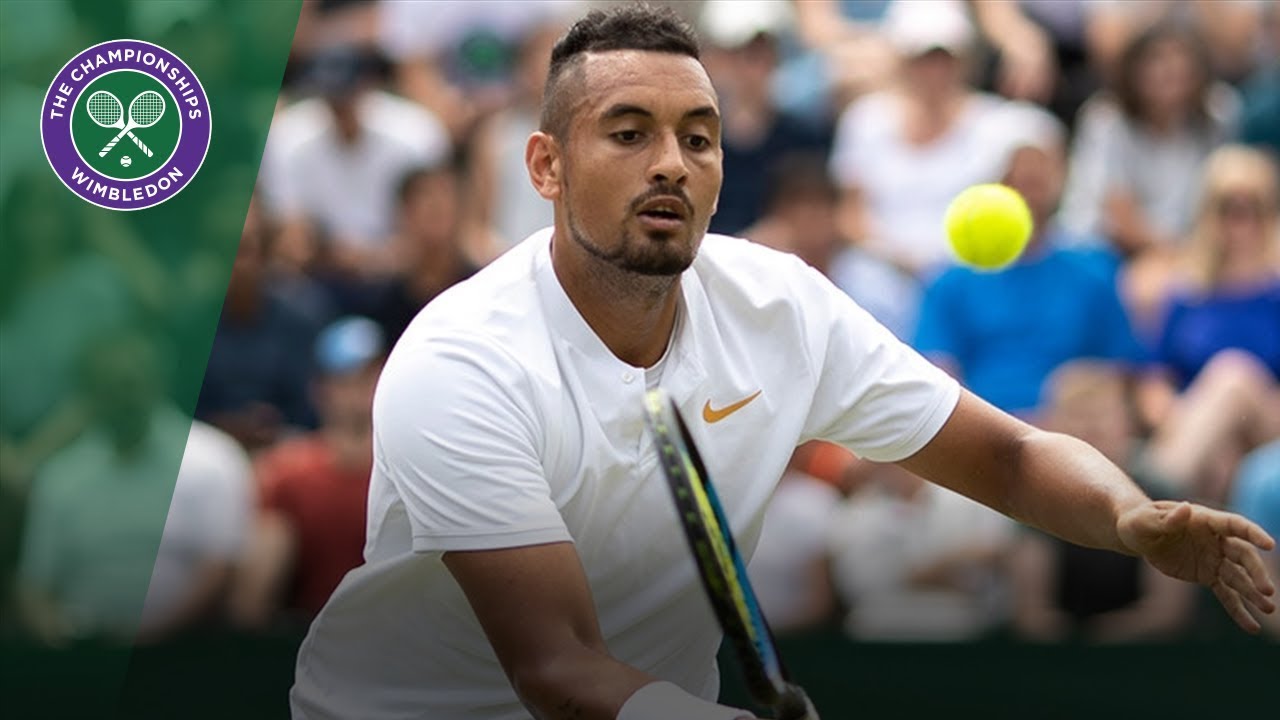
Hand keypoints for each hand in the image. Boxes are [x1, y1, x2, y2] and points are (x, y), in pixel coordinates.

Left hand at [1117, 501, 1276, 631]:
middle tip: (1267, 590)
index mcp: (1205, 521)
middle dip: (1256, 572)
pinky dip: (1238, 610)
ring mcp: (1214, 559)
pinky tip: (1252, 627)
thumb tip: (1187, 508)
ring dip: (1253, 593)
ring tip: (1269, 609)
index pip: (1234, 525)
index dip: (1252, 533)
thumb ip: (1168, 518)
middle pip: (1242, 555)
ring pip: (1238, 577)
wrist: (1138, 537)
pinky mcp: (1207, 576)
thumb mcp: (1147, 520)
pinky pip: (1226, 594)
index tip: (1270, 545)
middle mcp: (1216, 540)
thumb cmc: (1141, 522)